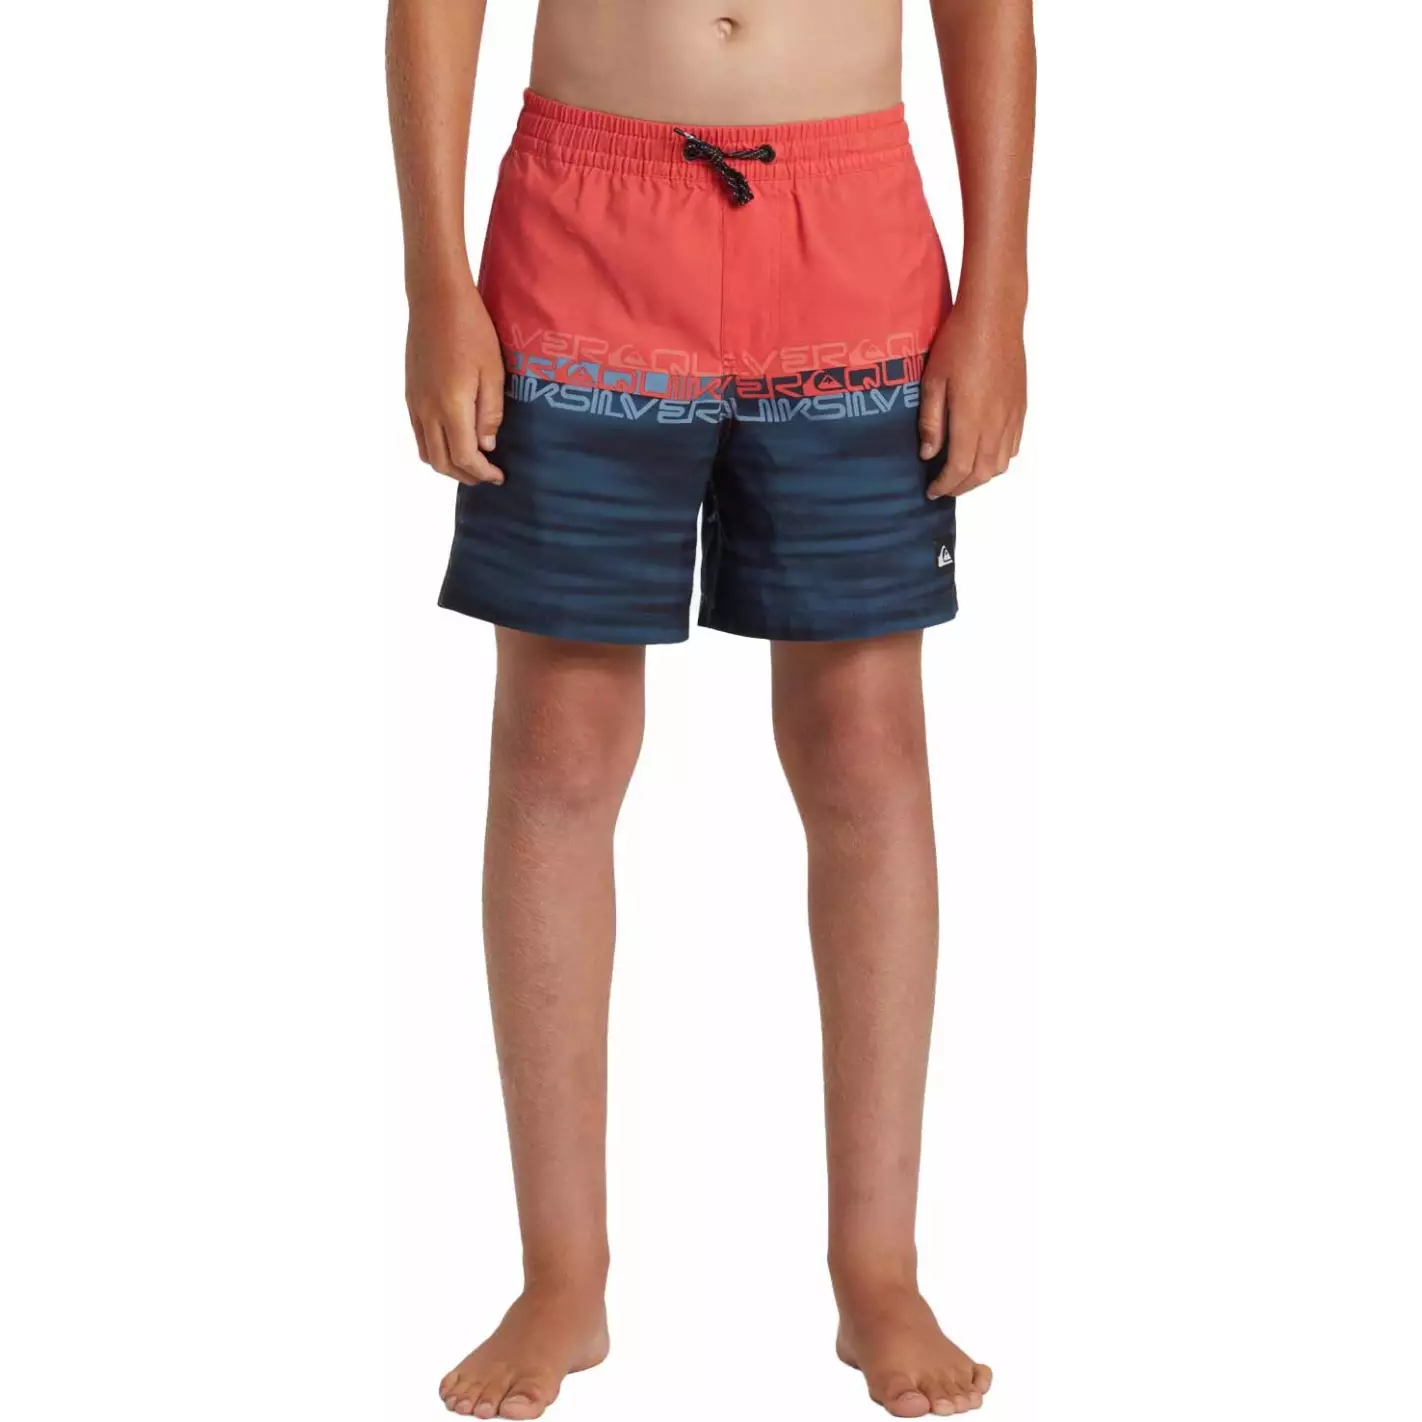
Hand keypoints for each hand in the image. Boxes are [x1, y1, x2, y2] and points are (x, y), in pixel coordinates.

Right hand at [405, 278, 504, 484]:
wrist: (436, 300)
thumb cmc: (472, 330)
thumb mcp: (493, 372)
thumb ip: (490, 413)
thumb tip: (487, 446)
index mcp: (451, 407)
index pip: (464, 457)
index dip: (482, 473)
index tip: (499, 476)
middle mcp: (427, 410)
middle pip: (442, 462)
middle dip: (466, 475)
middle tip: (487, 475)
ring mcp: (415, 403)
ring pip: (426, 452)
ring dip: (448, 465)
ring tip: (471, 462)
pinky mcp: (409, 394)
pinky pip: (418, 434)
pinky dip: (435, 448)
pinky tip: (453, 440)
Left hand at [919, 298, 1026, 498]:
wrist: (994, 316)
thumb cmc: (959, 343)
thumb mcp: (933, 381)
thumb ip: (932, 421)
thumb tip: (928, 454)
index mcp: (971, 419)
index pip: (960, 468)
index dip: (945, 485)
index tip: (932, 490)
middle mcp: (996, 423)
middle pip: (982, 473)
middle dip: (962, 487)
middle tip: (944, 488)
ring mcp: (1012, 416)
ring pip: (1000, 463)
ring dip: (980, 476)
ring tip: (962, 475)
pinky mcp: (1021, 407)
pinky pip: (1013, 446)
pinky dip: (998, 459)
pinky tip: (983, 453)